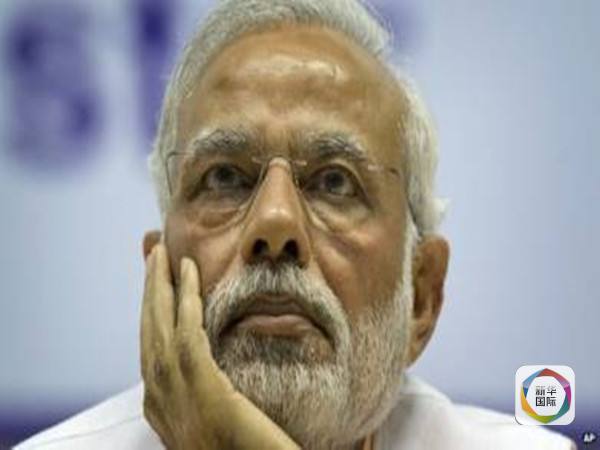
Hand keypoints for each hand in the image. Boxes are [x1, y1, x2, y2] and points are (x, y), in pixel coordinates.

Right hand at [140, 243, 300, 449]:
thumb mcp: (222, 421)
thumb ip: (213, 395)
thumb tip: (217, 373)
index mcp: (165, 410)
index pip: (152, 348)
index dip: (151, 312)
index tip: (157, 282)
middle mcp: (162, 402)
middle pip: (148, 333)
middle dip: (148, 291)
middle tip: (151, 252)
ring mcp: (178, 399)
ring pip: (160, 328)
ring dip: (158, 287)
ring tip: (161, 253)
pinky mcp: (204, 392)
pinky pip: (189, 335)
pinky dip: (186, 301)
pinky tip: (188, 275)